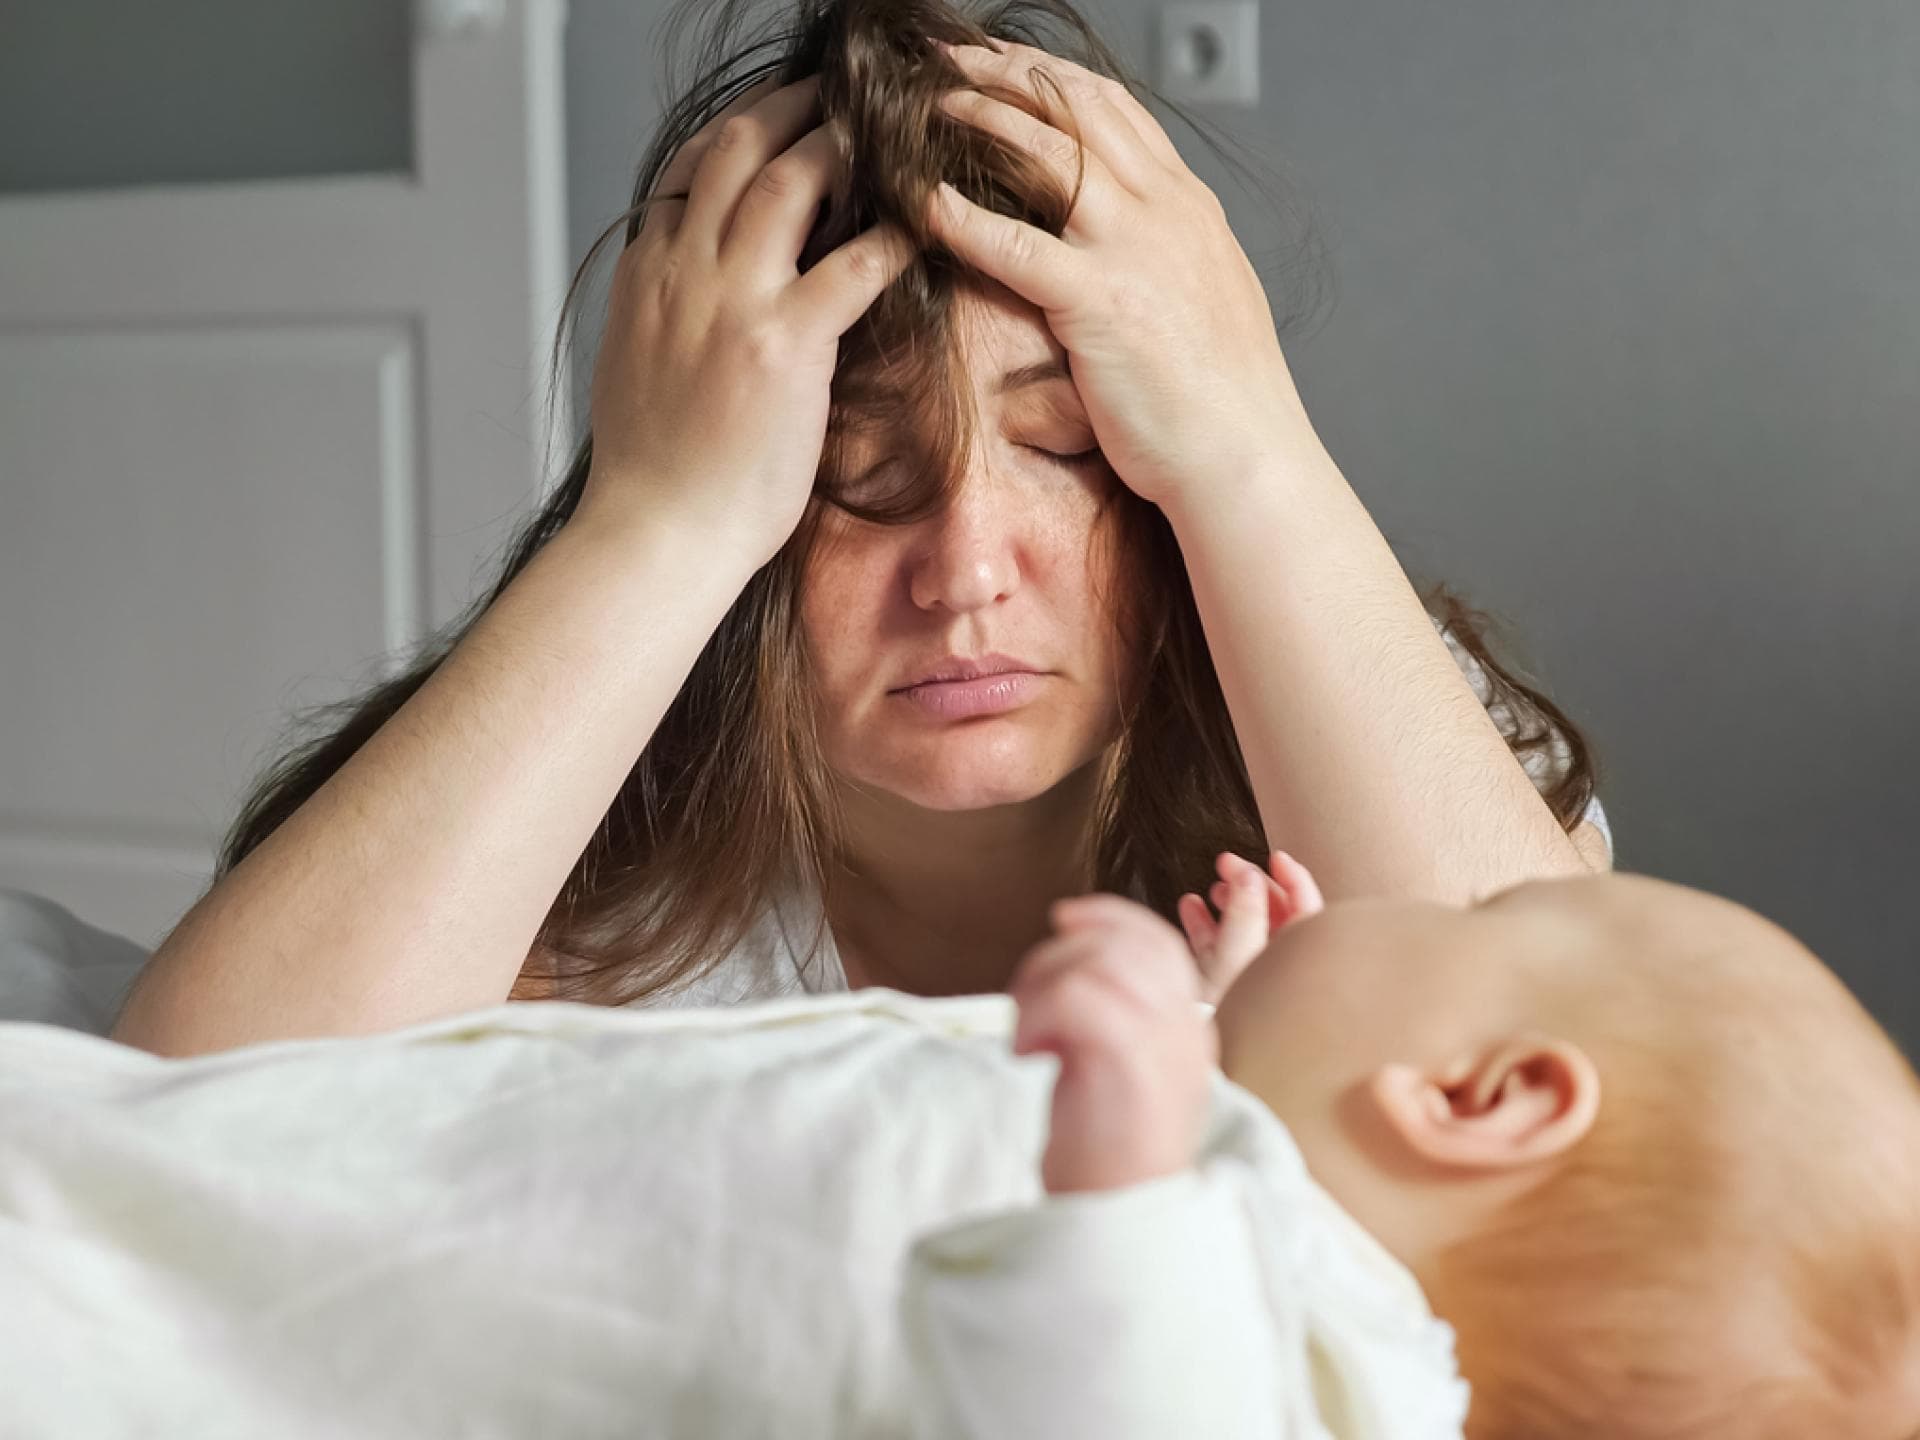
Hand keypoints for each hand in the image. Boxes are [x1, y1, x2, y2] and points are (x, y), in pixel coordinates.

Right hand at [578, 72, 917, 567]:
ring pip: (789, 182)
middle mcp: (683, 272)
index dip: (737, 135)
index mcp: (645, 277)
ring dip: (842, 148)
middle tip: (837, 96)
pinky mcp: (785, 344)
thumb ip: (663, 316)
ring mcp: (732, 302)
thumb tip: (689, 300)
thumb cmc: (653, 475)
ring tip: (884, 137)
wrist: (656, 533)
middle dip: (792, 108)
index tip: (772, 122)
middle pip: (737, 149)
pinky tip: (920, 229)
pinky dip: (891, 237)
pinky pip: (853, 266)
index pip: (687, 171)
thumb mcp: (634, 370)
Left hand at [924, 39, 1310, 515]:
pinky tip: (923, 204)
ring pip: (1047, 152)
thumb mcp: (1204, 300)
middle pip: (1077, 107)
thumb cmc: (1221, 399)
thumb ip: (1160, 258)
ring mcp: (1135, 250)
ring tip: (927, 107)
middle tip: (949, 59)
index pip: (1116, 111)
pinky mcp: (1101, 302)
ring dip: (981, 118)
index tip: (1004, 63)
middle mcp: (1165, 211)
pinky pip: (1016, 243)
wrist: (1246, 455)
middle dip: (1008, 72)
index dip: (1052, 78)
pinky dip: (963, 217)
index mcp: (1188, 207)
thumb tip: (1119, 258)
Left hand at [1009, 893, 1217, 1193]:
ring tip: (1027, 1036)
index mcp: (1190, 1030)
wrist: (1122, 1230)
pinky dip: (1038, 1011)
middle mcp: (1186, 1030)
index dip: (1107, 916)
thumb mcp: (1121, 1078)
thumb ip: (1114, 1021)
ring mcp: (1164, 1045)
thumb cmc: (1108, 1161)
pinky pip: (1078, 995)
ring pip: (1099, 960)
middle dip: (1061, 952)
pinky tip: (1028, 1054)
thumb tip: (1073, 962)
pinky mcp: (1130, 1064)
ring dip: (1042, 983)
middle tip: (1025, 1003)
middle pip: (1127, 940)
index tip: (1062, 920)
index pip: (1158, 942)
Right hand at [1177, 849, 1324, 1003]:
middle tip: (1225, 864)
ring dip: (1227, 902)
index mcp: (1297, 960)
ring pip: (1243, 928)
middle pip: (1272, 914)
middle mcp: (1276, 969)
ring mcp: (1247, 978)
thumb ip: (1246, 911)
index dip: (1292, 878)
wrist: (1200, 1063)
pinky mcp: (1219, 987)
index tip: (1273, 856)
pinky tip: (1189, 906)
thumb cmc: (1229, 1016)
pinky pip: (1216, 947)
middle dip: (1250, 885)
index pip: (1307, 909)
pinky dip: (1203, 923)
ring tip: (1211, 889)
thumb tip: (1249, 874)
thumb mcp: (1239, 956)